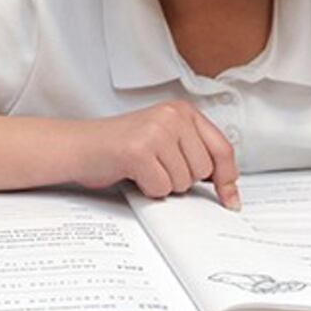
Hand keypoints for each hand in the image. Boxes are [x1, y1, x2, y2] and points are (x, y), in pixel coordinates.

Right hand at [73, 100, 240, 208]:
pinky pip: (161, 188)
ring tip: (143, 168)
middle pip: (203, 170)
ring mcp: (155, 132)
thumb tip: (226, 186)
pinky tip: (134, 174)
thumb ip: (194, 152)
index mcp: (182, 110)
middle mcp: (172, 116)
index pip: (222, 149)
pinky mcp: (139, 151)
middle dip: (182, 179)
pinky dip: (148, 189)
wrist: (80, 146)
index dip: (228, 178)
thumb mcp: (164, 139)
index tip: (230, 199)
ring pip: (183, 182)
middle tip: (157, 167)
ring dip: (163, 185)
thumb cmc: (120, 147)